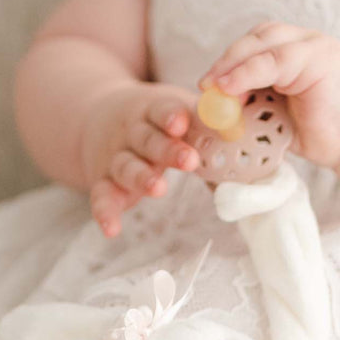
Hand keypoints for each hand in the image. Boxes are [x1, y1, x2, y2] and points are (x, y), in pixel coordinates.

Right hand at [81, 82, 200, 236]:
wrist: (97, 117)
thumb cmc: (155, 120)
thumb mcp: (178, 111)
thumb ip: (209, 122)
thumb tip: (242, 125)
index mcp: (152, 112)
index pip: (161, 110)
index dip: (171, 116)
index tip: (182, 123)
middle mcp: (131, 133)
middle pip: (147, 140)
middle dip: (167, 150)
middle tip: (189, 160)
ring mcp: (116, 158)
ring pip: (126, 167)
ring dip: (141, 178)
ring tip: (159, 189)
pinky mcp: (103, 182)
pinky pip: (101, 197)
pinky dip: (104, 212)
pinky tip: (111, 229)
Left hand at [199, 23, 339, 167]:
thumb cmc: (327, 134)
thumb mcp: (282, 118)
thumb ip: (258, 108)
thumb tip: (221, 115)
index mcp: (297, 55)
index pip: (256, 47)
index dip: (229, 63)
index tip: (208, 86)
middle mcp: (304, 43)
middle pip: (255, 39)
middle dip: (226, 61)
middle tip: (206, 86)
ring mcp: (311, 45)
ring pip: (261, 44)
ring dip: (232, 64)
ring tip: (213, 87)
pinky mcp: (315, 56)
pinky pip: (272, 60)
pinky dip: (246, 72)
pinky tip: (229, 88)